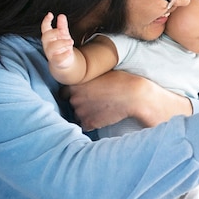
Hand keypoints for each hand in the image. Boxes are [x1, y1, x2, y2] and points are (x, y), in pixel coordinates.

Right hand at [41, 12, 74, 68]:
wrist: (65, 62)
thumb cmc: (63, 46)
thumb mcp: (64, 35)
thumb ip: (62, 26)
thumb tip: (61, 16)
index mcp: (49, 37)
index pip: (44, 28)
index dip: (46, 21)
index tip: (50, 15)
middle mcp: (47, 44)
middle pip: (45, 37)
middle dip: (53, 32)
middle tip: (61, 31)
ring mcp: (51, 53)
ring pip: (52, 47)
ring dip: (62, 43)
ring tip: (71, 41)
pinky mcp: (56, 61)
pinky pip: (58, 58)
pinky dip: (64, 55)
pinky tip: (69, 52)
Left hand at [64, 71, 192, 130]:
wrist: (134, 96)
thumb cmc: (122, 81)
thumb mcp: (102, 73)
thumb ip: (88, 78)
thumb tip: (85, 79)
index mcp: (75, 83)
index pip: (64, 91)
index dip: (74, 92)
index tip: (83, 93)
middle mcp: (74, 98)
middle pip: (72, 103)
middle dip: (81, 103)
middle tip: (96, 101)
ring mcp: (80, 111)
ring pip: (78, 115)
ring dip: (87, 114)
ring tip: (102, 109)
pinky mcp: (89, 123)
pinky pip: (85, 126)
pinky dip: (92, 123)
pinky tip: (103, 117)